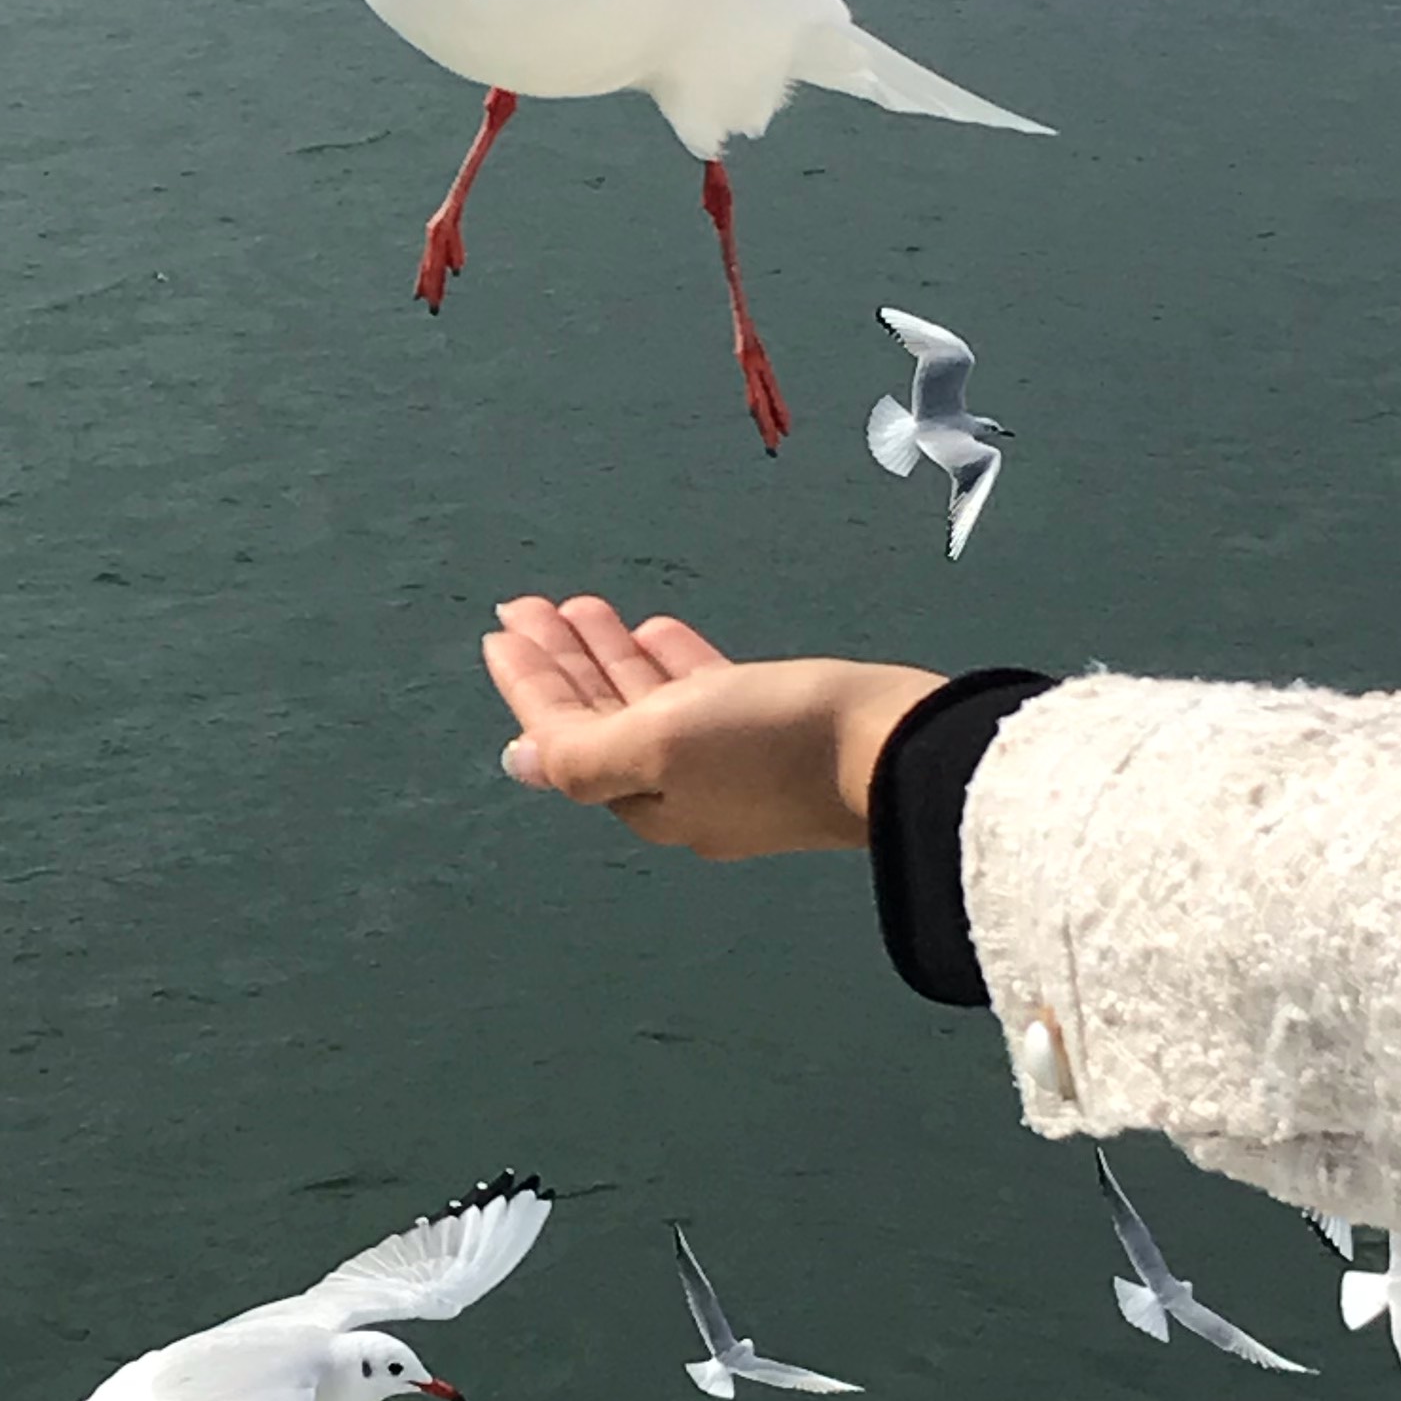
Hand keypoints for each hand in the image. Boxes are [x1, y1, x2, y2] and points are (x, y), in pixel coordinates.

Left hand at [483, 595, 941, 860]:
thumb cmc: (777, 744)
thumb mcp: (661, 746)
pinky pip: (701, 693)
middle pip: (601, 714)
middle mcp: (680, 785)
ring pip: (648, 699)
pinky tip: (655, 631)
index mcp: (644, 794)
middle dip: (562, 660)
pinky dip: (671, 662)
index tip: (501, 630)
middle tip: (527, 606)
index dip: (530, 681)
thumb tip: (519, 761)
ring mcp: (727, 761)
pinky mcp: (772, 733)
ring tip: (579, 607)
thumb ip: (584, 753)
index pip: (565, 733)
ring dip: (610, 653)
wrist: (898, 750)